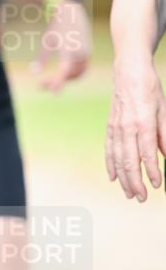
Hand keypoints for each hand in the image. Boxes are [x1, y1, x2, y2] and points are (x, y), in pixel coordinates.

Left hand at [33, 0, 90, 91]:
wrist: (72, 12)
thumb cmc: (56, 26)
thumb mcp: (46, 42)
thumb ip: (42, 58)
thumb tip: (34, 72)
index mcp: (68, 48)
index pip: (64, 70)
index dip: (59, 81)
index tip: (53, 92)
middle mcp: (80, 52)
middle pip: (70, 75)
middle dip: (57, 82)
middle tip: (41, 85)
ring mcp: (86, 53)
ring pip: (78, 74)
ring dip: (65, 80)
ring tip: (50, 80)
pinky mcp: (89, 53)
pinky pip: (82, 69)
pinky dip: (73, 75)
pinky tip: (61, 74)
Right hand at [105, 55, 165, 200]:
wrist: (128, 71)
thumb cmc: (150, 89)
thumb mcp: (164, 110)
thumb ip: (164, 134)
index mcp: (143, 122)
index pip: (147, 153)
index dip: (151, 171)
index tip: (157, 185)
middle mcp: (127, 126)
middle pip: (129, 160)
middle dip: (135, 181)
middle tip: (142, 198)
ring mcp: (116, 127)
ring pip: (118, 158)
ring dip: (123, 178)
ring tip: (129, 194)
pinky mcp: (109, 126)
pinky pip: (109, 149)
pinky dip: (110, 164)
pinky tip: (113, 178)